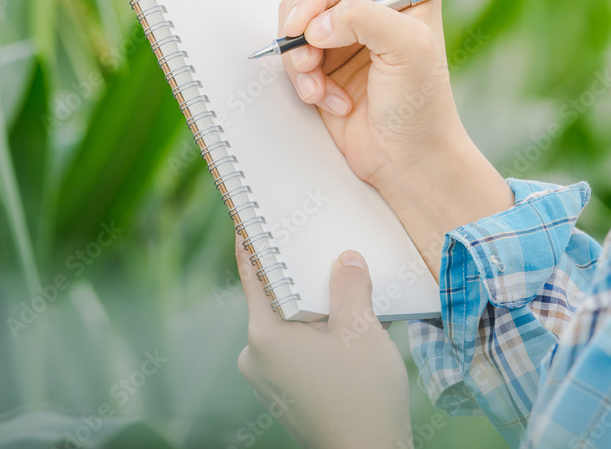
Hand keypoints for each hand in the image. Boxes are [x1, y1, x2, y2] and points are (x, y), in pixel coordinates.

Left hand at [235, 242, 412, 448]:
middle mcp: (255, 356)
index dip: (252, 241)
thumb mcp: (361, 329)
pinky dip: (318, 333)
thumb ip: (349, 286)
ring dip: (316, 308)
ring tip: (347, 290)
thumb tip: (346, 259)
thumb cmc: (362, 396)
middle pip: (275, 299)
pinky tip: (348, 327)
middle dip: (301, 276)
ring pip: (290, 325)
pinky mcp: (285, 391)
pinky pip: (297, 348)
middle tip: (321, 248)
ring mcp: (268, 377)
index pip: (253, 274)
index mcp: (264, 335)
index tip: (247, 215)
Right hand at [278, 0, 513, 276]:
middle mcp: (372, 4)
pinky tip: (327, 100)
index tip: (302, 27)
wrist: (406, 160)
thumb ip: (365, 19)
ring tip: (319, 89)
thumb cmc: (420, 108)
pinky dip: (302, 78)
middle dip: (302, 25)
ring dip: (300, 58)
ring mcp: (345, 33)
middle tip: (307, 59)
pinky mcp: (324, 61)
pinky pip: (292, 54)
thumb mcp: (407, 50)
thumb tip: (317, 22)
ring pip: (295, 22)